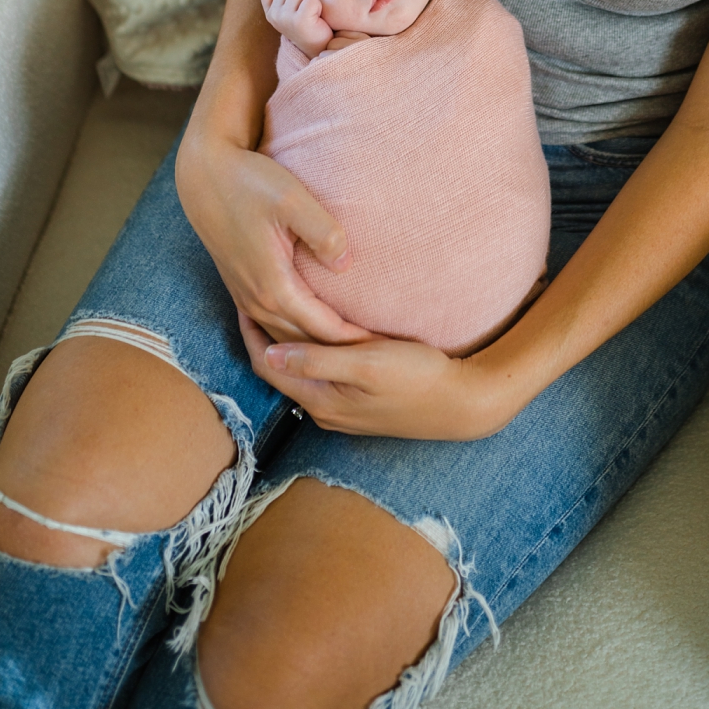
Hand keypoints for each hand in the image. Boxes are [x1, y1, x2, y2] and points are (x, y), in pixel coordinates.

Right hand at [174, 130, 368, 346]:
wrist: (204, 177)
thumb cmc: (250, 183)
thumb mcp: (292, 199)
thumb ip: (323, 233)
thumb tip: (346, 266)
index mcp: (274, 287)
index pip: (325, 331)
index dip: (358, 341)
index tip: (390, 346)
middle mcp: (257, 301)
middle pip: (306, 344)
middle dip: (341, 353)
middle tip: (382, 355)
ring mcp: (246, 298)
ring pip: (288, 339)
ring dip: (319, 348)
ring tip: (354, 350)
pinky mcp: (241, 289)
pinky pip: (273, 327)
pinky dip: (299, 337)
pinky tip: (318, 333)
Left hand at [237, 309, 509, 440]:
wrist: (464, 403)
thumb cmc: (419, 378)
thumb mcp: (366, 363)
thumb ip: (317, 360)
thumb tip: (270, 355)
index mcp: (320, 400)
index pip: (267, 366)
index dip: (250, 332)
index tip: (244, 298)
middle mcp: (324, 411)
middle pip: (279, 370)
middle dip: (265, 336)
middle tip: (256, 297)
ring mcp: (342, 411)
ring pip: (299, 374)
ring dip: (286, 345)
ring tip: (280, 309)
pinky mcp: (358, 406)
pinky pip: (319, 377)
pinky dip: (308, 354)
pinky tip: (316, 333)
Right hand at [259, 0, 333, 57]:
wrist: (317, 47)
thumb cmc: (304, 25)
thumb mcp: (286, 12)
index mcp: (269, 13)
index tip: (292, 6)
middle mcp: (274, 16)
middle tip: (304, 12)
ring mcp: (285, 19)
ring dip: (309, 0)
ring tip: (310, 14)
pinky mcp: (300, 21)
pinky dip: (317, 6)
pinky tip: (316, 17)